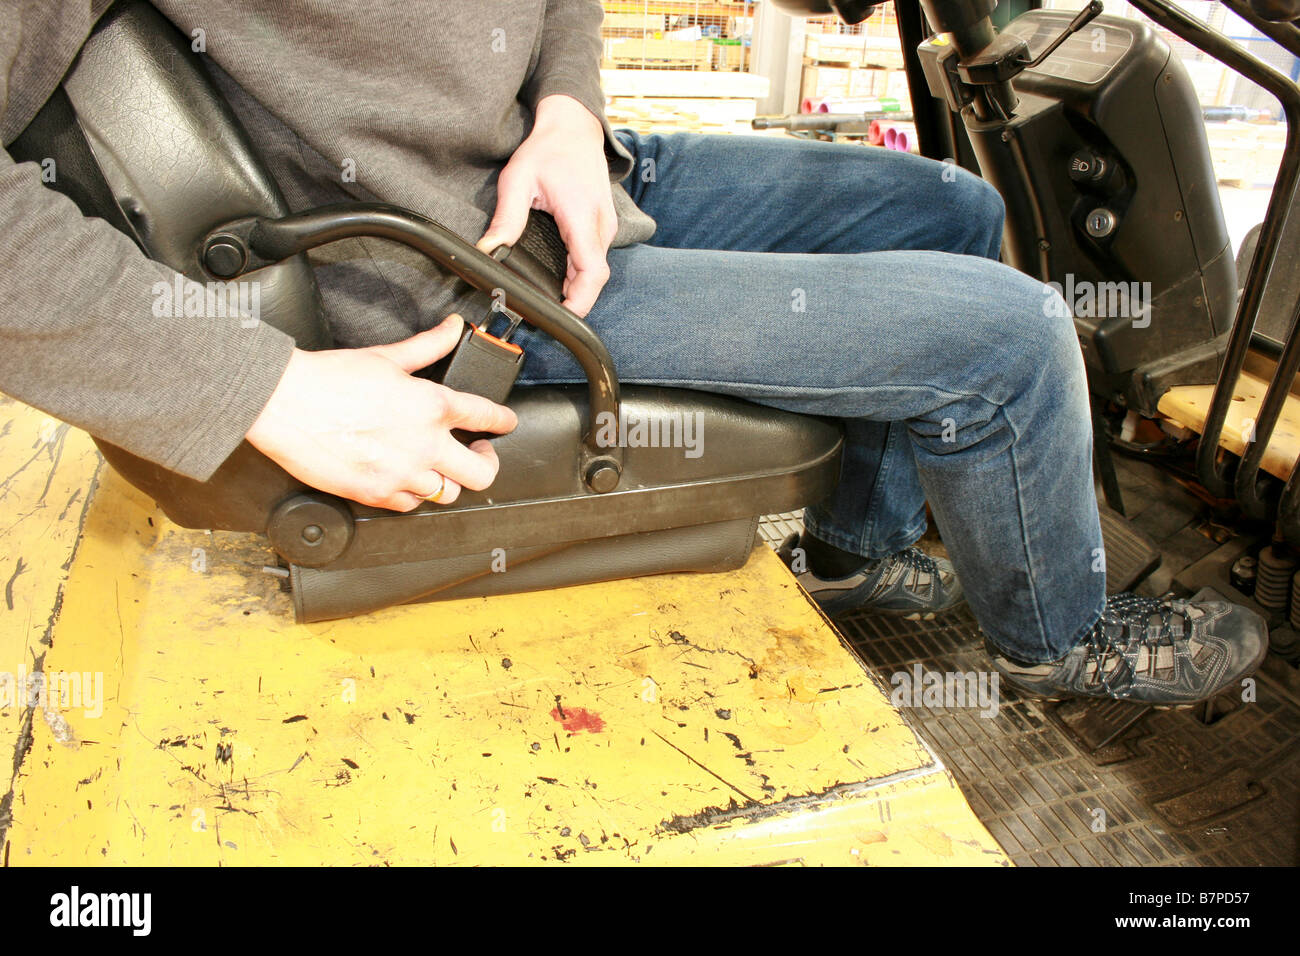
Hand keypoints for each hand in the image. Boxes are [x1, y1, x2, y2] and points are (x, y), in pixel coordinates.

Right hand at [246, 314, 517, 511]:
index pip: (489, 416)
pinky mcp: (376, 493)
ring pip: (448, 494)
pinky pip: (412, 505)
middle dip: (487, 463)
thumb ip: (427, 345)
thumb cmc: (328, 378)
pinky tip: (407, 477)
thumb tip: (452, 328)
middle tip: (478, 453)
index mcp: (432, 406)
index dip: (504, 421)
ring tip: (439, 466)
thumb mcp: (386, 356)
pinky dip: (414, 494)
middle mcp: (424, 444)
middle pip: (483, 473)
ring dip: (448, 480)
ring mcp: (402, 473)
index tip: (505, 424)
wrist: (283, 403)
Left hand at [478, 94, 617, 317]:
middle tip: (545, 314)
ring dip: (578, 287)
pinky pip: (595, 258)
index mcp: (581, 216)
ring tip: (551, 299)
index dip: (580, 301)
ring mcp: (606, 225)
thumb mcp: (518, 179)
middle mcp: (600, 224)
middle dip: (575, 301)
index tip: (561, 317)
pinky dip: (581, 273)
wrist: (574, 126)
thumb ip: (506, 217)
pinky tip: (561, 279)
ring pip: (596, 270)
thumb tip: (488, 250)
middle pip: (595, 278)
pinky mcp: (603, 225)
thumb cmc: (548, 149)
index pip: (592, 272)